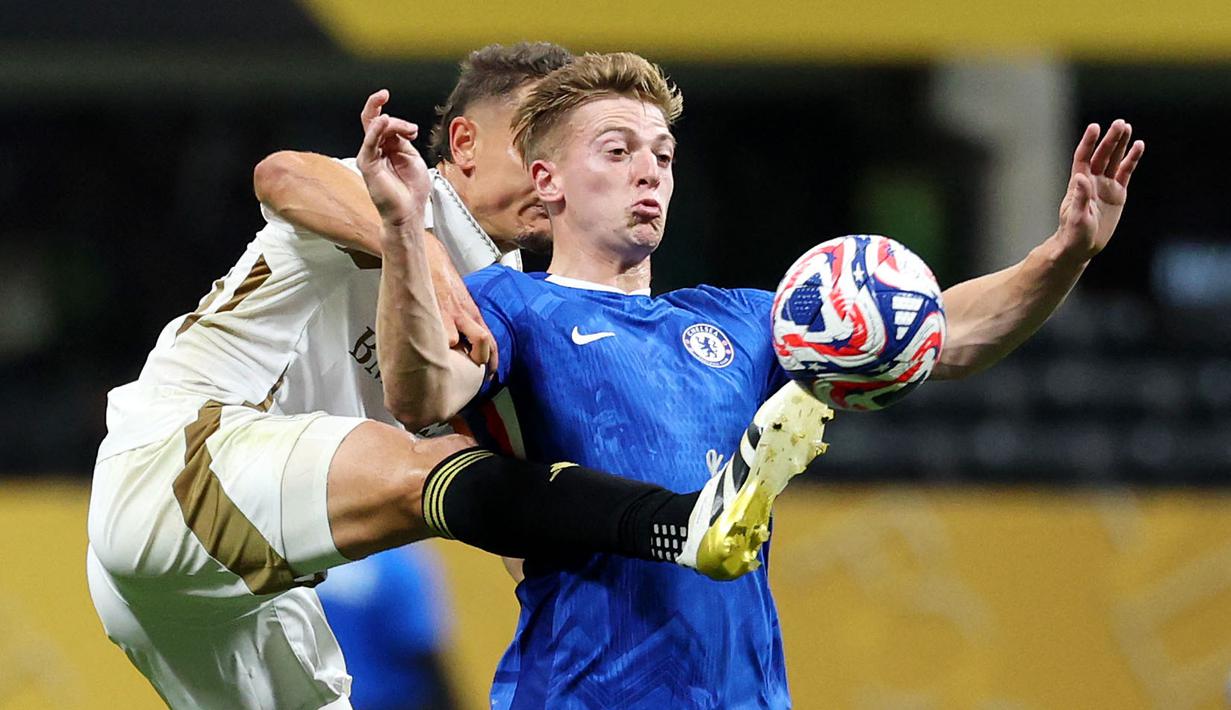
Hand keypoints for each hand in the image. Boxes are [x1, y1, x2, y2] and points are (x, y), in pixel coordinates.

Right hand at [355, 96, 429, 227]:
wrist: (408, 213)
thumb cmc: (411, 190)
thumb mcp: (412, 157)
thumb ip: (404, 140)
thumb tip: (401, 126)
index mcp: (388, 147)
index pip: (385, 124)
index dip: (397, 119)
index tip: (411, 126)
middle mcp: (376, 150)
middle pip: (372, 120)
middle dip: (376, 103)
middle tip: (384, 94)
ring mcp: (370, 156)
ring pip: (373, 128)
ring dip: (391, 123)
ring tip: (407, 129)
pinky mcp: (368, 165)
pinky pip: (369, 143)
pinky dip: (375, 131)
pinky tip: (382, 122)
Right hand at [425, 235, 498, 372]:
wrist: (430, 258)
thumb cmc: (443, 281)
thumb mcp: (460, 302)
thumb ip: (464, 322)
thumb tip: (463, 345)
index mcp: (473, 314)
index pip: (491, 342)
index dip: (492, 361)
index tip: (490, 376)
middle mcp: (465, 315)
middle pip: (482, 344)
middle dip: (477, 361)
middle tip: (469, 375)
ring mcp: (450, 314)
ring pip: (456, 344)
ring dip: (450, 355)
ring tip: (442, 364)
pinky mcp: (434, 310)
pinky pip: (438, 334)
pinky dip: (434, 344)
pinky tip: (427, 350)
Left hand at [1055, 119, 1144, 261]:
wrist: (1083, 246)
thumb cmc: (1074, 233)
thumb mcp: (1077, 217)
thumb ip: (1079, 198)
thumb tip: (1080, 177)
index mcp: (1079, 183)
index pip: (1083, 157)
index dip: (1089, 142)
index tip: (1095, 127)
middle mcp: (1092, 180)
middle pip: (1102, 155)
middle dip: (1110, 139)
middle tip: (1120, 123)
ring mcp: (1106, 185)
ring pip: (1114, 160)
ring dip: (1121, 144)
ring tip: (1127, 127)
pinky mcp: (1118, 193)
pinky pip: (1126, 172)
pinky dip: (1132, 159)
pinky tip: (1139, 146)